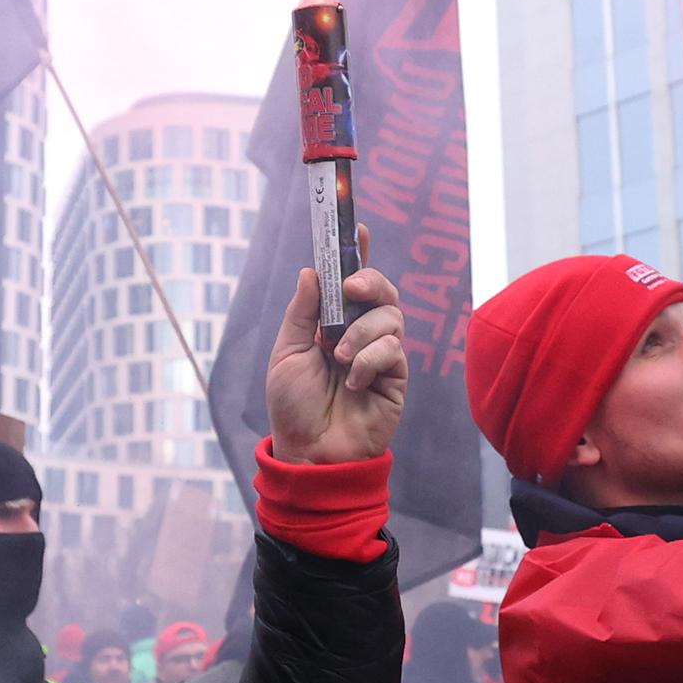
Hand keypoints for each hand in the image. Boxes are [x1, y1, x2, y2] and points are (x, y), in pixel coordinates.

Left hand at [268, 266, 406, 465]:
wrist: (311, 453)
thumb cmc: (294, 407)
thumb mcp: (287, 353)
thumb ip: (302, 312)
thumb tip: (312, 270)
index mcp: (332, 324)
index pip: (349, 283)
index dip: (356, 254)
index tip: (358, 228)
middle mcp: (360, 334)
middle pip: (382, 290)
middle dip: (370, 280)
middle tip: (352, 288)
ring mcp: (381, 355)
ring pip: (390, 316)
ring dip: (361, 332)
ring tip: (339, 358)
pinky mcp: (396, 377)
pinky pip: (394, 349)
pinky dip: (371, 359)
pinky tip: (354, 381)